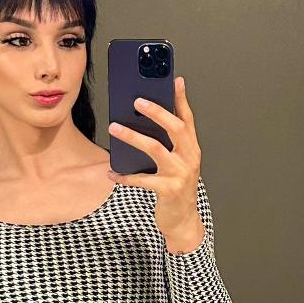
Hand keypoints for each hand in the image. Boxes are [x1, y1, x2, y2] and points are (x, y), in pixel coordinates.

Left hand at [107, 76, 203, 245]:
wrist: (182, 221)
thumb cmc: (175, 189)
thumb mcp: (177, 164)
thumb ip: (169, 143)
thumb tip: (150, 119)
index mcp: (191, 149)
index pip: (188, 119)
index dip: (182, 100)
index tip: (175, 80)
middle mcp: (189, 159)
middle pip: (175, 128)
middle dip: (156, 112)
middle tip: (136, 101)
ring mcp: (180, 175)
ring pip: (156, 149)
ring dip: (132, 137)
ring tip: (114, 128)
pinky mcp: (168, 190)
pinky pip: (143, 179)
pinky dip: (125, 176)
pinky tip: (112, 172)